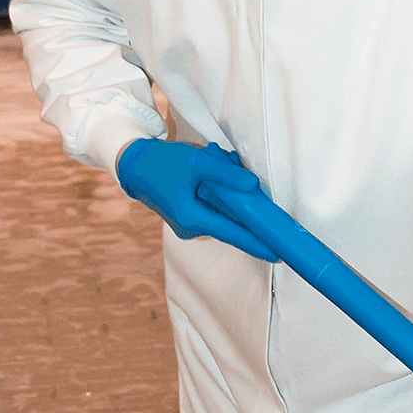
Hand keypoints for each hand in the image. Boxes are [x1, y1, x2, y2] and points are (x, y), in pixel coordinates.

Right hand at [117, 138, 285, 261]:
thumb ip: (226, 174)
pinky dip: (216, 191)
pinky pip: (212, 209)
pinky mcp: (188, 219)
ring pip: (222, 211)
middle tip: (230, 165)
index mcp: (192, 218)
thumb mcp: (195, 161)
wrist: (133, 165)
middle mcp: (191, 228)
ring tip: (212, 159)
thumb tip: (253, 185)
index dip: (258, 243)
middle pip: (231, 219)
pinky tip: (208, 169)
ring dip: (226, 190)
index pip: (234, 234)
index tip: (279, 253)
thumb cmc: (161, 163)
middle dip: (239, 198)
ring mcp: (189, 226)